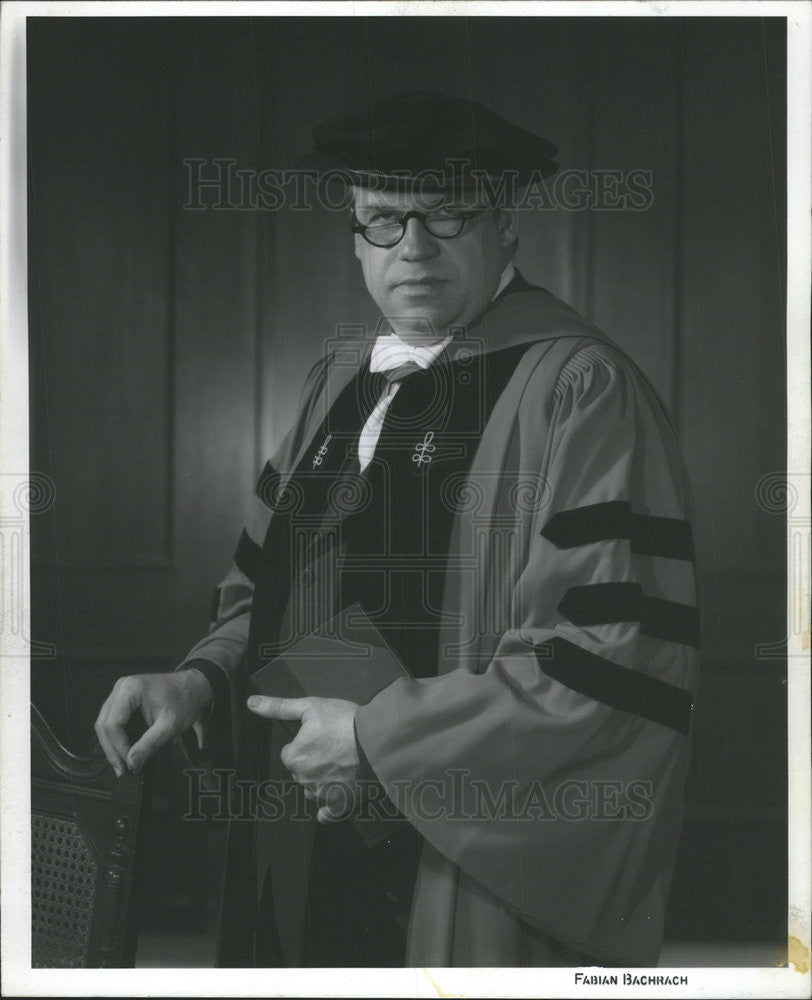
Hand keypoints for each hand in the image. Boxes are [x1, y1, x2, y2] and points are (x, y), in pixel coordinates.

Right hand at [94, 669, 212, 776]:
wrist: (193, 688)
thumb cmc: (184, 701)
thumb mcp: (170, 726)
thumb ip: (149, 745)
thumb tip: (131, 763)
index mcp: (131, 689)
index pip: (112, 723)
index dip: (118, 747)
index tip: (128, 765)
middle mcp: (121, 687)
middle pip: (103, 724)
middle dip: (112, 750)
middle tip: (123, 770)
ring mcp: (120, 692)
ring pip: (104, 724)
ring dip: (112, 746)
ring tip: (124, 764)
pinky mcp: (122, 700)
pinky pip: (112, 721)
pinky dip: (116, 739)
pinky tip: (125, 752)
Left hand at [247, 695, 359, 823]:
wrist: (377, 741)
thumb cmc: (345, 722)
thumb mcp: (310, 706)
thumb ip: (279, 707)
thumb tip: (252, 703)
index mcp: (294, 758)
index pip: (291, 753)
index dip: (305, 743)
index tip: (321, 736)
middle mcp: (304, 780)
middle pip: (302, 771)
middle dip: (314, 762)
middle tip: (334, 747)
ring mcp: (322, 794)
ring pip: (315, 789)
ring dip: (323, 780)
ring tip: (343, 764)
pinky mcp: (340, 804)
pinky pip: (328, 813)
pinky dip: (329, 809)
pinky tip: (334, 799)